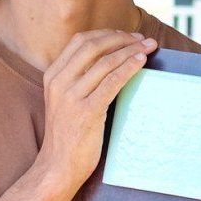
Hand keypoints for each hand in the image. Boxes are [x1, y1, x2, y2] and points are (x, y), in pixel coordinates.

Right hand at [34, 30, 156, 196]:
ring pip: (105, 62)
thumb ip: (78, 81)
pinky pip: (112, 82)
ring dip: (131, 50)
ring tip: (149, 47)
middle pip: (94, 46)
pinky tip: (141, 62)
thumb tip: (110, 62)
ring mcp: (71, 96)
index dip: (107, 34)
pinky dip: (129, 68)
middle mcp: (59, 82)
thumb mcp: (64, 101)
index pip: (80, 41)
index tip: (127, 36)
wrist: (58, 166)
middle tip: (142, 39)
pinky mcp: (87, 111)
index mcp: (52, 76)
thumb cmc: (67, 135)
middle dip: (122, 38)